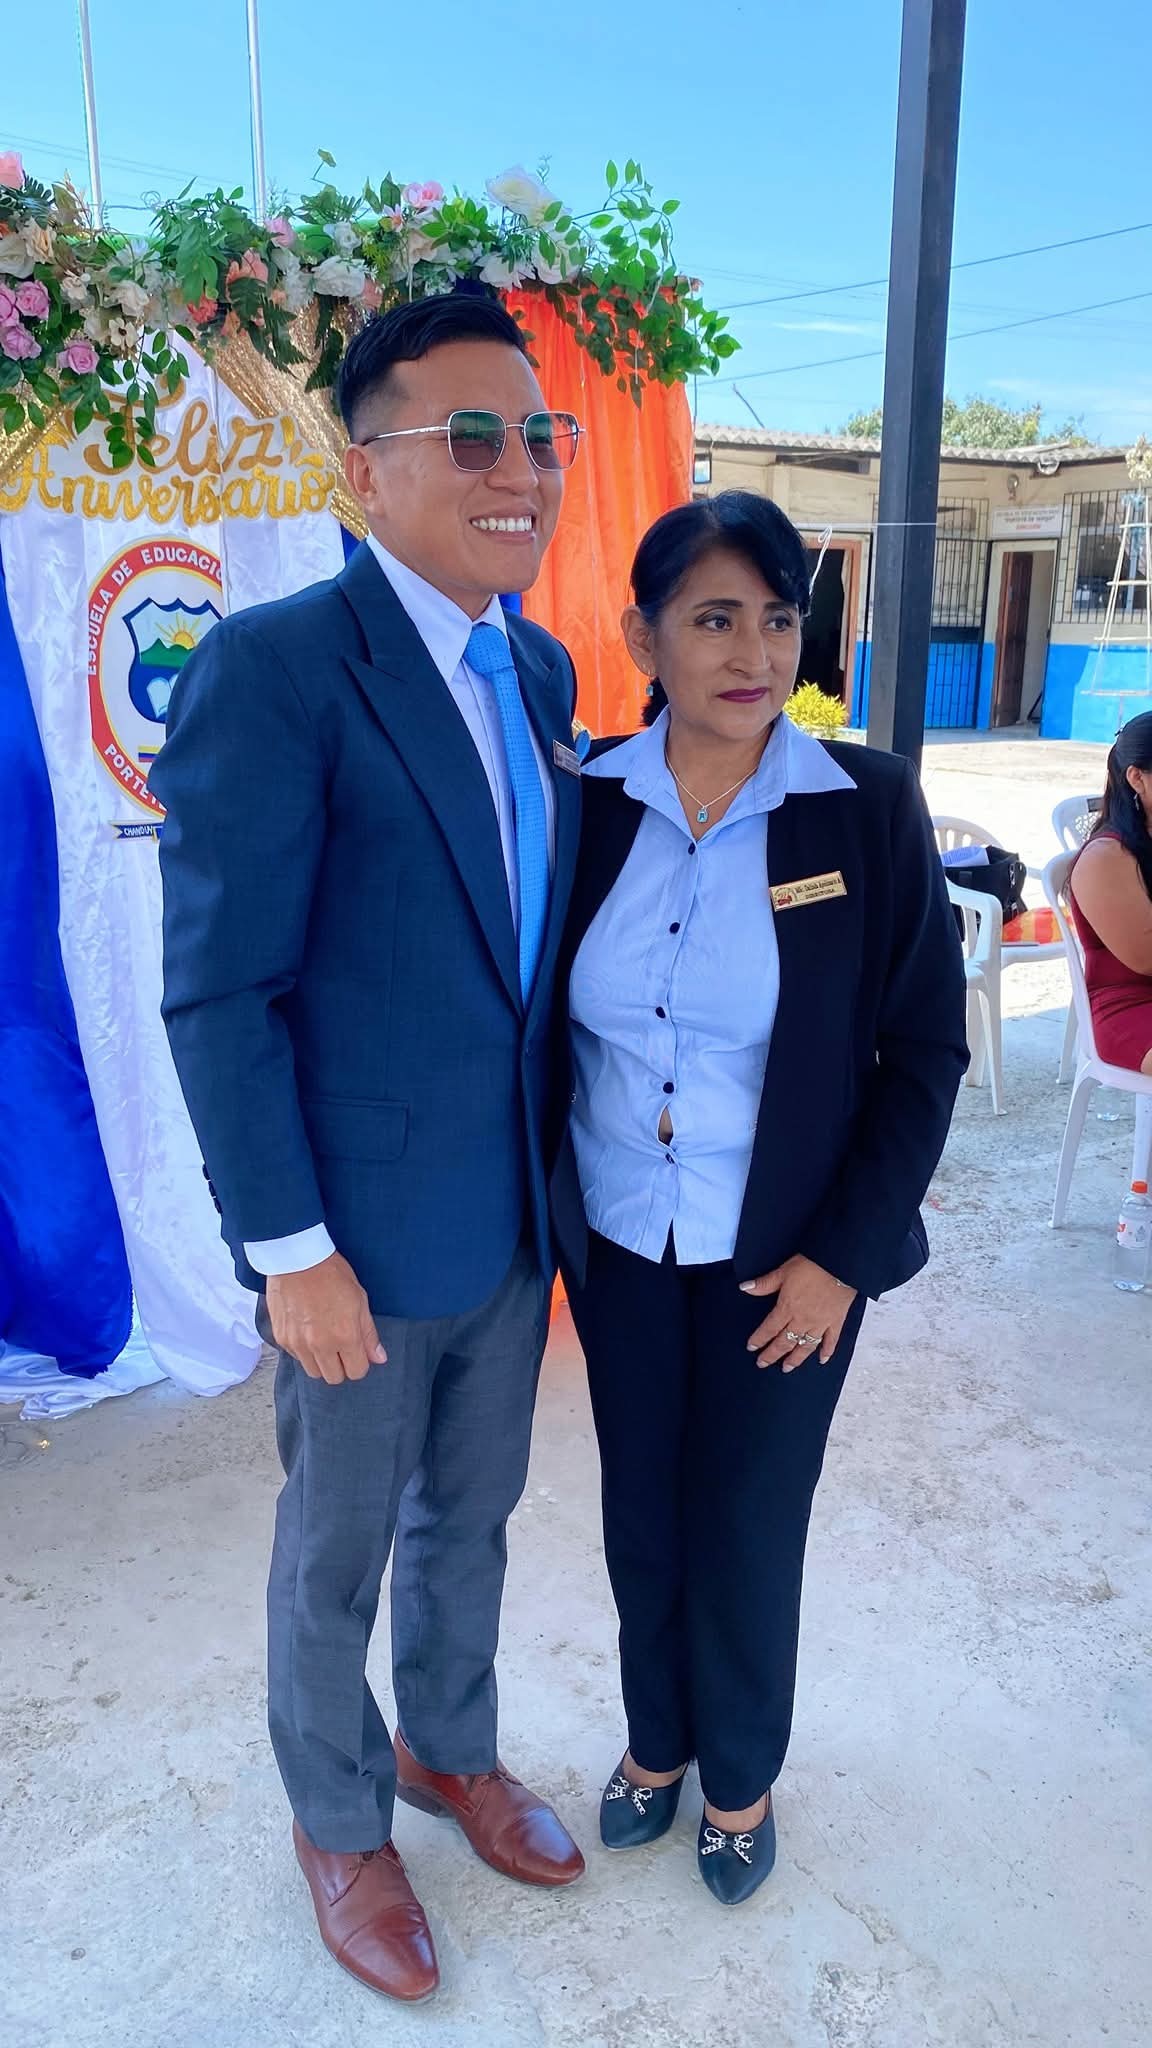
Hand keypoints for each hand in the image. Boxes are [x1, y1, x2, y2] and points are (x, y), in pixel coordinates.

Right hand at [266, 1252, 386, 1384]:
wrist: (296, 1259)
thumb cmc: (331, 1273)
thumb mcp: (360, 1299)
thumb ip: (368, 1334)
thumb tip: (378, 1358)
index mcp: (345, 1336)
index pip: (357, 1371)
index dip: (360, 1363)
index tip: (358, 1352)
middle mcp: (320, 1345)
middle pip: (334, 1378)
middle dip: (341, 1367)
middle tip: (341, 1347)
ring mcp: (298, 1343)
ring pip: (313, 1372)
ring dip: (321, 1362)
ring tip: (323, 1339)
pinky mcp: (282, 1338)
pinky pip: (296, 1357)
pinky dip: (303, 1351)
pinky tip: (307, 1331)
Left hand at [740, 1256, 856, 1371]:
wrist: (839, 1263)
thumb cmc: (812, 1265)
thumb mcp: (783, 1271)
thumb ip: (764, 1283)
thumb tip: (744, 1288)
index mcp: (787, 1308)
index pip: (769, 1329)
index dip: (759, 1339)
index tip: (752, 1347)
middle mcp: (802, 1320)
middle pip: (784, 1342)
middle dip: (772, 1355)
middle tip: (763, 1364)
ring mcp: (820, 1323)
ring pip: (805, 1347)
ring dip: (795, 1359)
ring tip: (787, 1368)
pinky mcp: (836, 1322)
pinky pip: (831, 1341)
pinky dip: (827, 1352)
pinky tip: (822, 1360)